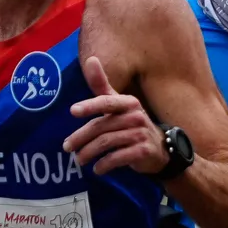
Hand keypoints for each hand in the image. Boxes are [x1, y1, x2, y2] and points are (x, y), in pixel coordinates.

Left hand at [62, 53, 166, 174]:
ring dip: (89, 152)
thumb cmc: (133, 124)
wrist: (160, 149)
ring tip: (79, 159)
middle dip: (81, 137)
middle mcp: (136, 116)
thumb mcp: (119, 104)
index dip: (90, 105)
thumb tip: (90, 59)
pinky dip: (104, 164)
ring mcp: (140, 134)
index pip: (107, 101)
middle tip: (67, 147)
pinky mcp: (143, 151)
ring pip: (107, 142)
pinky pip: (118, 157)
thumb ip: (102, 85)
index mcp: (128, 102)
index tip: (73, 111)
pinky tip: (97, 169)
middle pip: (102, 126)